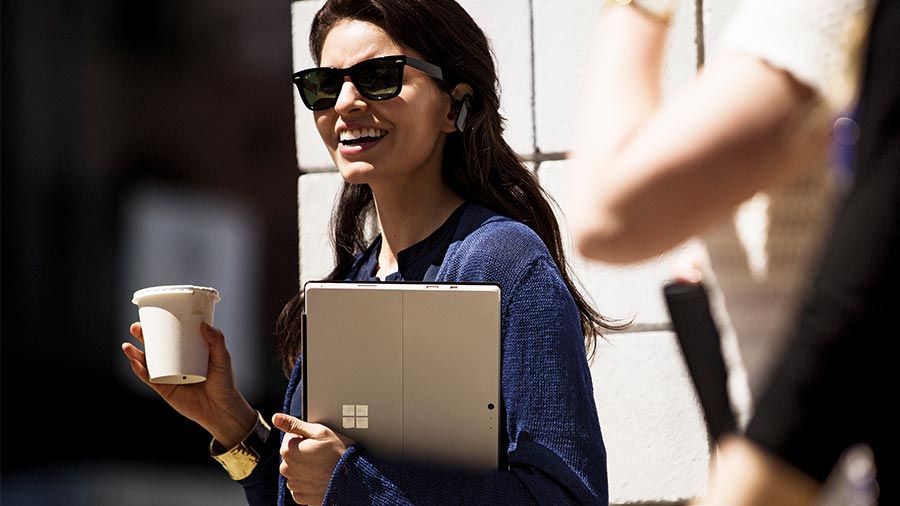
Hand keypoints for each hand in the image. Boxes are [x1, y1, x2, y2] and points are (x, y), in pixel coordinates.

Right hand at [121, 321, 256, 446]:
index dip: (160, 326)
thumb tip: (203, 324)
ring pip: (147, 362)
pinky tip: (134, 362)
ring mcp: (169, 376)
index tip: (152, 315)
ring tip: (127, 345)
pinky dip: (140, 370)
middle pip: (155, 347)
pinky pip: (149, 379)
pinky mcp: (165, 389)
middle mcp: (176, 363)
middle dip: (142, 337)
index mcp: (188, 352)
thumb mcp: (222, 358)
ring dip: (135, 353)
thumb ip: (216, 340)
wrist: (221, 410)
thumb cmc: (224, 383)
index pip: (172, 336)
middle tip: (136, 327)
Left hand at [274, 414, 355, 505]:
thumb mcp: (319, 432)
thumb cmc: (338, 453)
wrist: (352, 479)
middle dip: (303, 453)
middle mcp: (286, 468)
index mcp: (288, 450)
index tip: (317, 442)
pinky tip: (320, 478)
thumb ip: (294, 424)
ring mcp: (293, 484)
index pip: (290, 437)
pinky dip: (307, 482)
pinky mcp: (300, 497)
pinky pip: (299, 486)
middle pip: (291, 455)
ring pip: (295, 470)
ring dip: (305, 468)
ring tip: (322, 466)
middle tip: (321, 454)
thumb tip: (276, 417)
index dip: (305, 437)